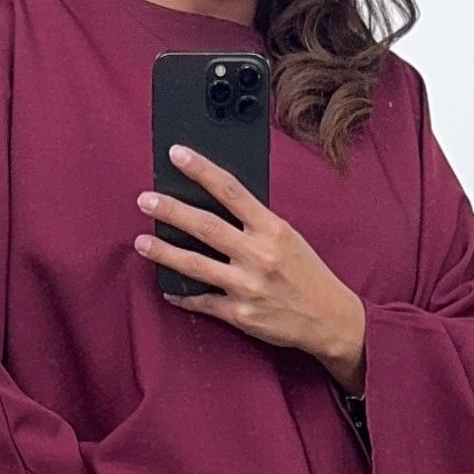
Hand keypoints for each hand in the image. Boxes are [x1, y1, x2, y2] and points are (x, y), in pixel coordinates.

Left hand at [135, 149, 366, 391]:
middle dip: (171, 211)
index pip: (231, 191)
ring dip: (164, 253)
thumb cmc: (307, 274)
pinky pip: (202, 302)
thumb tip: (214, 205)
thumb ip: (255, 223)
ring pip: (195, 266)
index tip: (177, 155)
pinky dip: (182, 295)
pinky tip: (167, 288)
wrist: (330, 319)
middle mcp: (259, 255)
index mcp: (273, 229)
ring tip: (142, 242)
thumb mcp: (288, 238)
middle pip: (205, 226)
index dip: (202, 170)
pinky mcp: (240, 314)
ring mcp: (248, 286)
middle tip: (145, 200)